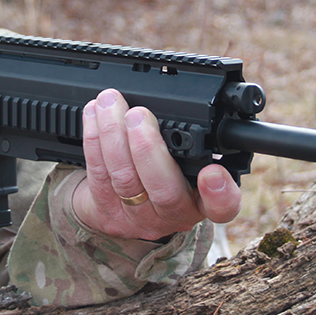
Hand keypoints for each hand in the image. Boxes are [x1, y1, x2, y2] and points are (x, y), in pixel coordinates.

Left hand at [73, 89, 241, 240]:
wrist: (120, 208)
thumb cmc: (160, 175)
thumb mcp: (185, 167)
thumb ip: (193, 144)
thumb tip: (190, 98)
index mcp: (201, 201)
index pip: (222, 207)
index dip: (220, 194)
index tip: (212, 172)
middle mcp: (172, 214)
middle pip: (164, 191)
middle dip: (148, 148)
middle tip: (139, 115)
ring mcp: (137, 216)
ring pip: (125, 178)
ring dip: (113, 134)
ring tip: (110, 103)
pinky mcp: (104, 209)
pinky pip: (98, 173)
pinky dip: (94, 138)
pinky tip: (93, 114)